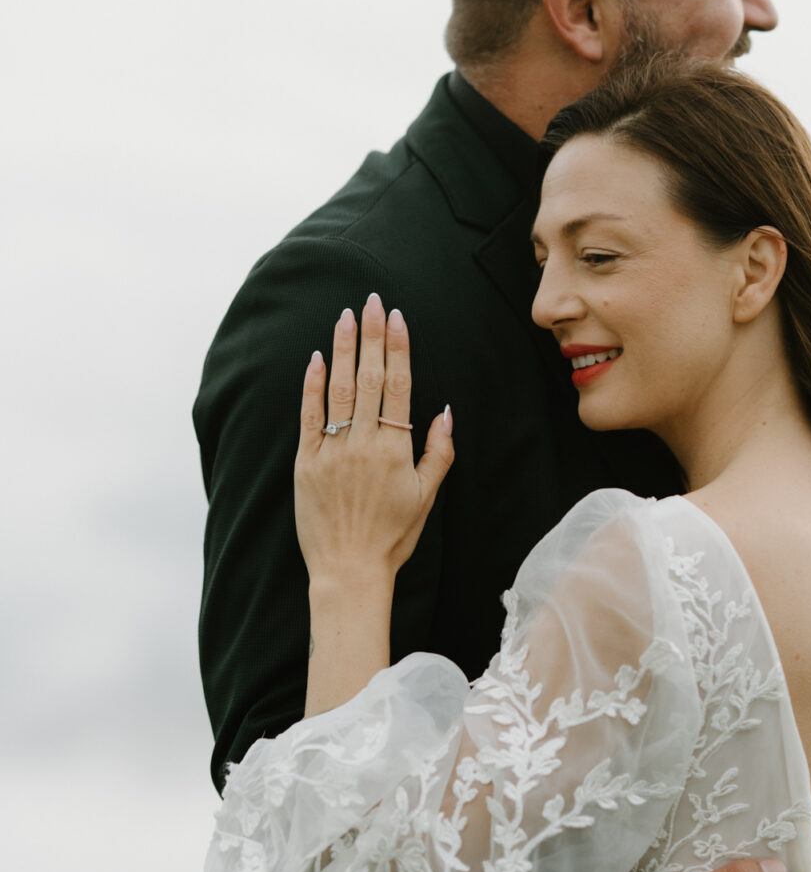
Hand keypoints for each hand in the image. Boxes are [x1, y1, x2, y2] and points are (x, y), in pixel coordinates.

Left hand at [295, 295, 453, 588]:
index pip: (397, 386)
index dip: (397, 348)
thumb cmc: (392, 536)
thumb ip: (438, 452)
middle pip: (367, 378)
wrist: (349, 570)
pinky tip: (315, 358)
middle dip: (370, 336)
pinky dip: (311, 385)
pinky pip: (308, 416)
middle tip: (371, 301)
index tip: (397, 318)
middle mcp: (362, 443)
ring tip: (345, 317)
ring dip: (341, 349)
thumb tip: (444, 412)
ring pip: (337, 389)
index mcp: (395, 449)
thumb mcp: (426, 496)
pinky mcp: (305, 462)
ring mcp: (331, 451)